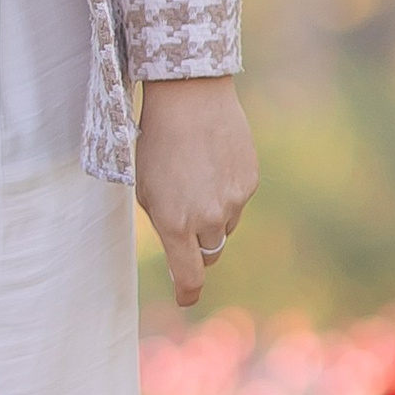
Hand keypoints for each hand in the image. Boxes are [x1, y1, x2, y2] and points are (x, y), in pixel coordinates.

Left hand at [134, 77, 258, 310]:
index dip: (186, 292)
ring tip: (195, 178)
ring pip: (224, 226)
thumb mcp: (146, 188)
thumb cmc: (156, 142)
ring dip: (211, 217)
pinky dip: (225, 192)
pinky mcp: (248, 182)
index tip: (184, 297)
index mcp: (173, 224)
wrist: (189, 97)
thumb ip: (164, 224)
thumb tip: (181, 252)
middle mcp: (206, 218)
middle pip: (208, 253)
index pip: (188, 276)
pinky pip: (237, 201)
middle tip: (186, 224)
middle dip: (197, 248)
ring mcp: (232, 201)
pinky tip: (212, 162)